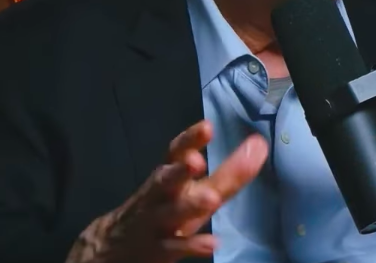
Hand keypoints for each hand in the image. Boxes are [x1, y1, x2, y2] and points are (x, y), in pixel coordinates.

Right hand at [65, 120, 267, 262]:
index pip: (175, 152)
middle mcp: (159, 195)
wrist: (117, 245)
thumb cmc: (166, 208)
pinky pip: (173, 247)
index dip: (189, 139)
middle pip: (166, 179)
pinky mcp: (157, 249)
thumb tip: (259, 145)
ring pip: (169, 212)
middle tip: (198, 161)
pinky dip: (191, 245)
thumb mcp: (196, 190)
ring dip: (189, 205)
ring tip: (211, 199)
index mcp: (168, 175)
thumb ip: (229, 172)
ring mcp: (155, 222)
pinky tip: (212, 244)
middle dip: (180, 170)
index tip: (207, 127)